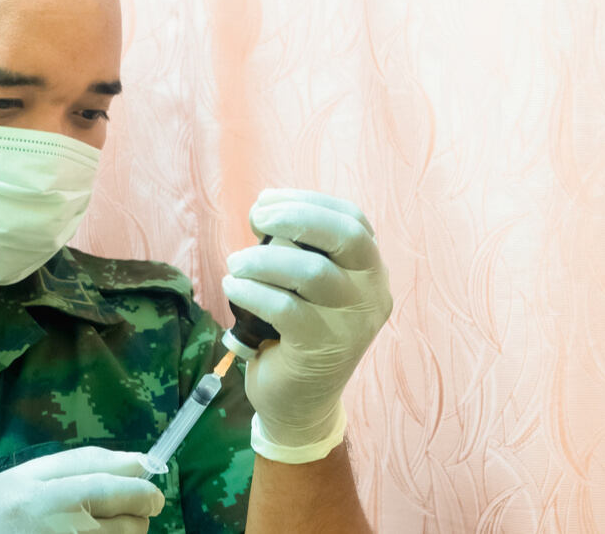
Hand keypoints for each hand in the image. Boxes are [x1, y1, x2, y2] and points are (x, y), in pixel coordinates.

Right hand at [0, 447, 163, 533]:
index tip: (152, 490)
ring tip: (97, 527)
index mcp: (41, 497)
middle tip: (130, 510)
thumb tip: (137, 464)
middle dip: (138, 513)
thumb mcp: (23, 478)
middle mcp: (56, 529)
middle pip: (127, 522)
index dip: (142, 489)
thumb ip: (78, 465)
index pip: (110, 489)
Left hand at [222, 189, 392, 463]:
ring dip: (263, 259)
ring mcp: (351, 323)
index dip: (307, 201)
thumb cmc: (297, 334)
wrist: (300, 404)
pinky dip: (251, 291)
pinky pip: (284, 307)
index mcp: (371, 271)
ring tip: (236, 265)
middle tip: (256, 220)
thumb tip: (265, 210)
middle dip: (294, 217)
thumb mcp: (308, 287)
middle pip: (344, 235)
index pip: (353, 219)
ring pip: (311, 271)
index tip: (266, 201)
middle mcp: (371, 293)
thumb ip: (300, 250)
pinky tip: (232, 289)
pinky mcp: (321, 349)